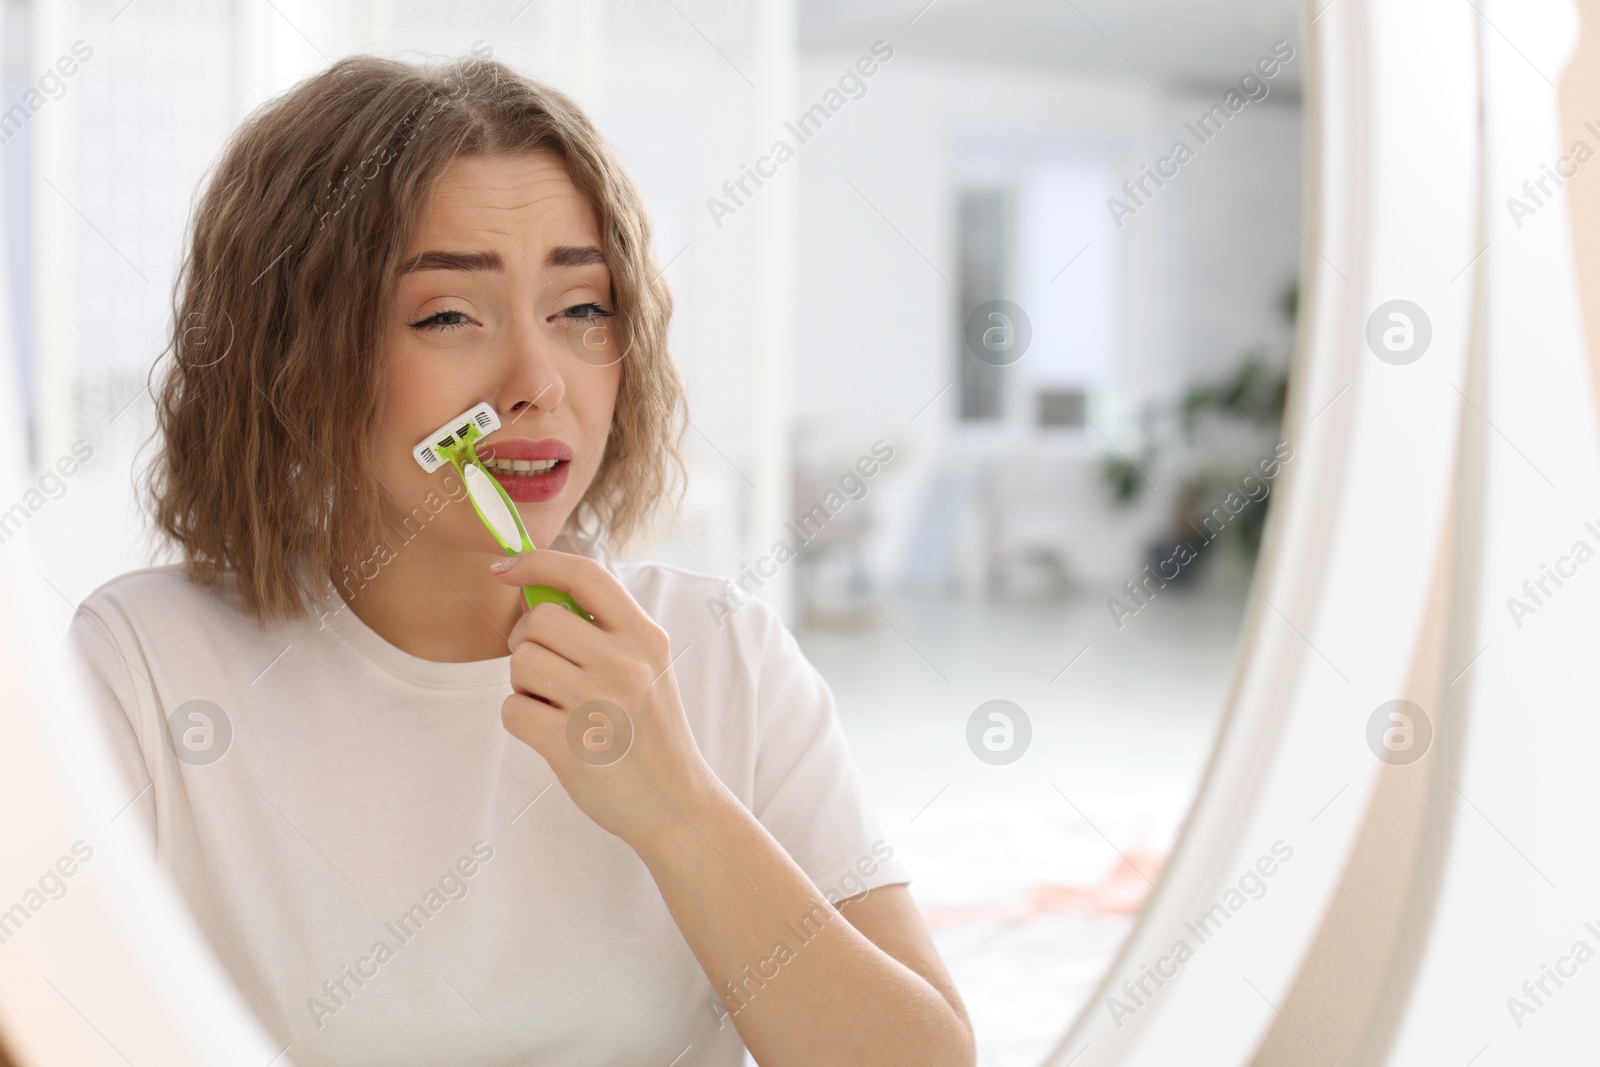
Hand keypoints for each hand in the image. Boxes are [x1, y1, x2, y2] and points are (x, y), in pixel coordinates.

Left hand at [490, 550, 718, 846]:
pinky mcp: (571, 745)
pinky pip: (512, 709)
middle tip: (545, 668)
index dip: (537, 562)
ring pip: (521, 663)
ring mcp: (598, 704)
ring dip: (524, 684)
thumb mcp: (648, 667)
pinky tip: (551, 733)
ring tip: (556, 705)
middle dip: (526, 641)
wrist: (675, 804)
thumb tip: (535, 592)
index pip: (585, 575)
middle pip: (540, 620)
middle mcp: (625, 664)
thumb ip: (605, 630)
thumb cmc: (650, 731)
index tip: (504, 568)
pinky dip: (521, 719)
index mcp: (645, 637)